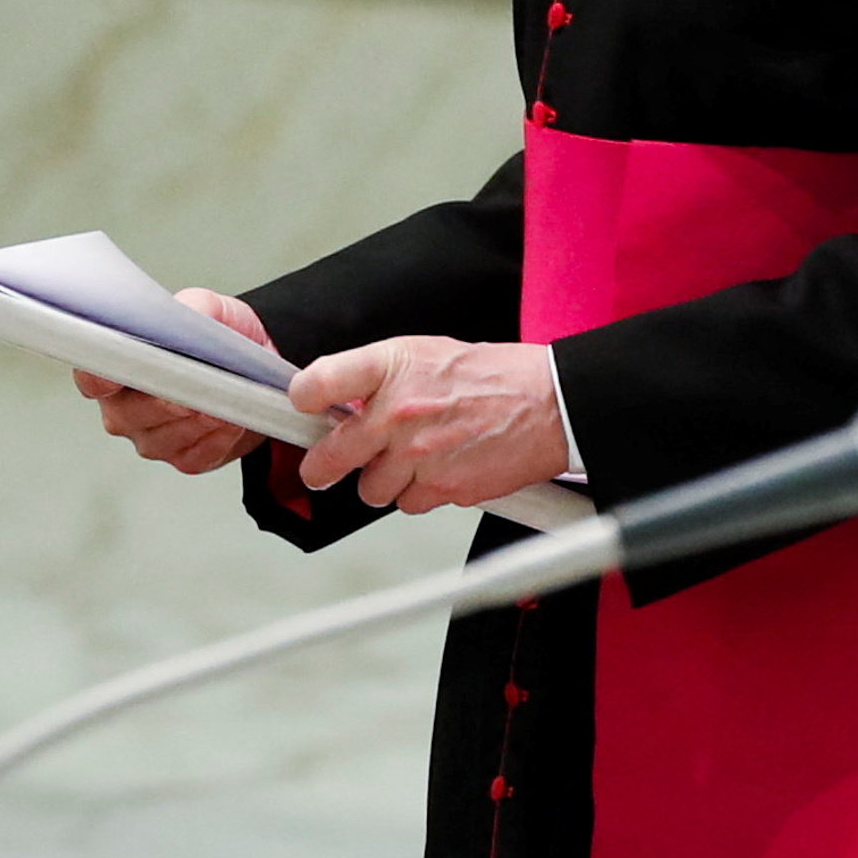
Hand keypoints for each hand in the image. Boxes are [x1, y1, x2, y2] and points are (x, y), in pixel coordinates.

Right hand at [78, 286, 277, 475]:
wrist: (254, 373)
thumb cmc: (218, 342)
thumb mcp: (209, 309)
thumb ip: (194, 306)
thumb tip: (189, 318)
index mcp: (114, 369)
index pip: (91, 378)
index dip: (102, 377)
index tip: (127, 370)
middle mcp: (122, 408)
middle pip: (130, 413)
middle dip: (168, 397)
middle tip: (199, 381)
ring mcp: (149, 437)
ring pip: (164, 437)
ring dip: (199, 417)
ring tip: (227, 395)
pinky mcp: (182, 459)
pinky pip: (195, 455)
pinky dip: (219, 437)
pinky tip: (233, 417)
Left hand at [290, 333, 571, 512]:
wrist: (555, 404)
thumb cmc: (494, 377)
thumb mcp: (425, 354)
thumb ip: (376, 377)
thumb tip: (336, 402)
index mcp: (390, 368)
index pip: (314, 385)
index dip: (301, 400)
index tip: (303, 408)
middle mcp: (397, 412)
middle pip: (327, 458)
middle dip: (322, 468)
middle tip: (323, 468)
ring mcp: (418, 455)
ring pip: (370, 489)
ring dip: (384, 481)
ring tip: (412, 460)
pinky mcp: (444, 488)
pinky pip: (409, 504)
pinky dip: (420, 494)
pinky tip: (441, 471)